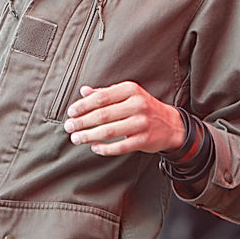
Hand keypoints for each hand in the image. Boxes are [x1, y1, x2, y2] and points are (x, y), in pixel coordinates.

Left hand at [63, 81, 186, 156]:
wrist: (170, 124)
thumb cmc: (143, 107)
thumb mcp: (127, 94)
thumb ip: (105, 93)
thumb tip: (83, 91)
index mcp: (130, 90)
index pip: (101, 97)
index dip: (83, 105)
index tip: (71, 112)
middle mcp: (137, 105)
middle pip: (103, 115)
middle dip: (82, 122)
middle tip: (69, 127)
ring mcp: (142, 123)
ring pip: (109, 131)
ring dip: (89, 136)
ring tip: (76, 138)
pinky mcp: (144, 140)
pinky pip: (120, 146)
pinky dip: (105, 148)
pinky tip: (94, 147)